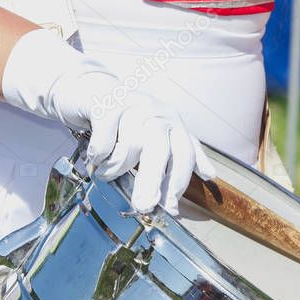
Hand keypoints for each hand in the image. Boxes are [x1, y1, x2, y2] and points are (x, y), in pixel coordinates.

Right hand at [2, 29, 215, 213]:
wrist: (90, 90)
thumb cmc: (123, 120)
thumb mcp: (156, 136)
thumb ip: (179, 155)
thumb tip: (209, 175)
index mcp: (173, 123)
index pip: (184, 154)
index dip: (178, 182)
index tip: (170, 209)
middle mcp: (156, 112)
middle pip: (159, 151)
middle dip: (152, 182)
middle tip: (143, 206)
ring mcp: (132, 105)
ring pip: (131, 147)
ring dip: (115, 168)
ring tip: (106, 172)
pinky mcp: (106, 104)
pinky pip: (105, 140)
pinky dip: (98, 155)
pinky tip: (95, 157)